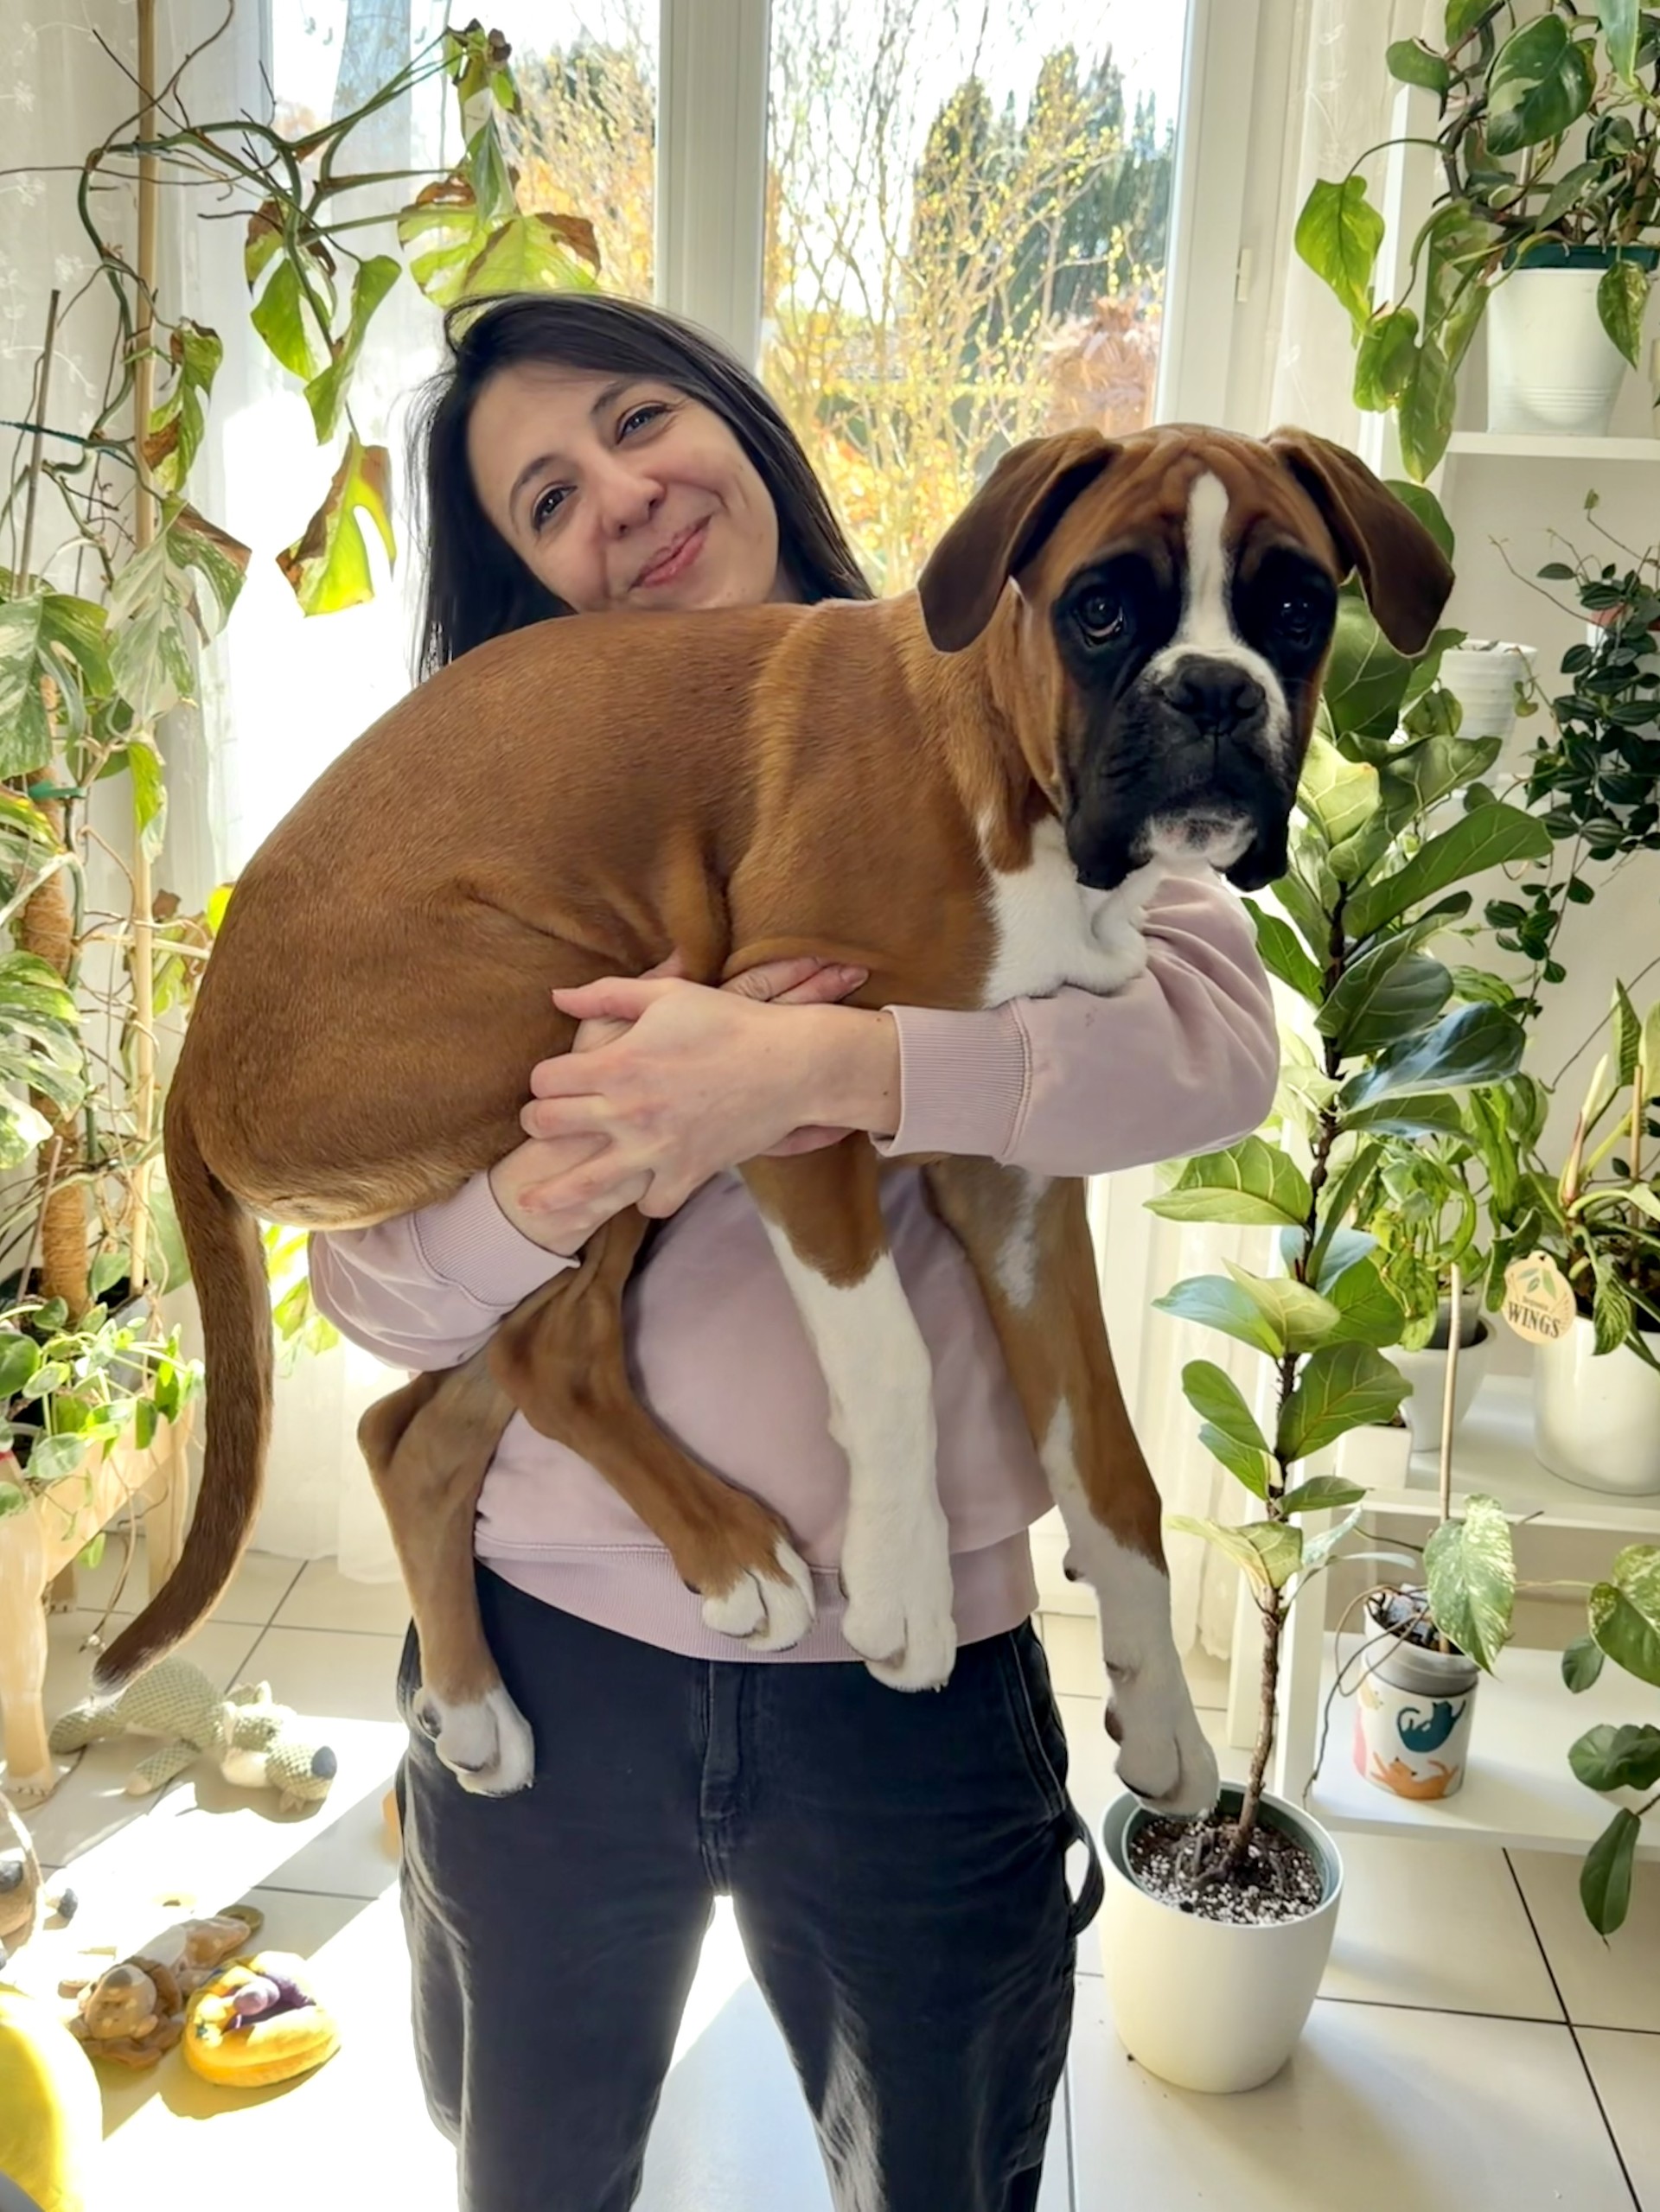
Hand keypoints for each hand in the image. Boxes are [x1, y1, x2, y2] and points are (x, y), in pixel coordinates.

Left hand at [489, 952, 870, 1251]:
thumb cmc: (728, 1021)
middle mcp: (627, 1111)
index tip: (551, 1080)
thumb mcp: (666, 995)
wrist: (791, 1063)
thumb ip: (607, 995)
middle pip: (549, 1126)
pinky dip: (644, 1198)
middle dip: (539, 1122)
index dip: (543, 1079)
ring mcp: (656, 1149)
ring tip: (536, 1203)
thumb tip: (557, 996)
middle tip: (544, 1123)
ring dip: (556, 1193)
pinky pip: (650, 1204)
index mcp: (617, 1064)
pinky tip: (640, 1187)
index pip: (544, 1080)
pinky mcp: (688, 1174)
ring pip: (584, 1184)